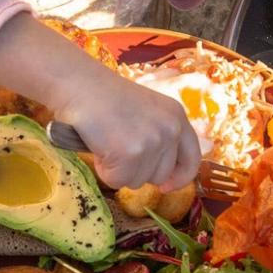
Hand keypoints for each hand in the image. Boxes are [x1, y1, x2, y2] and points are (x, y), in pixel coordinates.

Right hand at [52, 73, 202, 191]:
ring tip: (108, 142)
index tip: (166, 186)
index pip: (192, 159)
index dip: (180, 177)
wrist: (80, 85)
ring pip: (138, 182)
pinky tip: (99, 147)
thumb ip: (160, 136)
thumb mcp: (147, 112)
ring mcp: (152, 142)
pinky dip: (104, 170)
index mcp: (177, 117)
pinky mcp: (130, 154)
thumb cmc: (106, 98)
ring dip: (119, 170)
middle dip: (138, 170)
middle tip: (119, 146)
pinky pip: (117, 181)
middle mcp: (170, 130)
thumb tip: (164, 178)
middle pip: (160, 176)